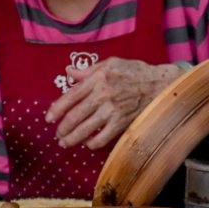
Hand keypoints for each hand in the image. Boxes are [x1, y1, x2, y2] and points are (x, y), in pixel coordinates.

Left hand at [44, 57, 182, 149]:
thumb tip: (69, 71)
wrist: (159, 84)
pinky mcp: (121, 122)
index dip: (56, 110)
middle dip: (62, 128)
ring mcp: (112, 111)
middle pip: (74, 116)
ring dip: (72, 139)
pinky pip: (102, 138)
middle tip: (57, 134)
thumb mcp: (111, 63)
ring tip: (65, 143)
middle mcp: (102, 95)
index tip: (49, 118)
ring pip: (85, 130)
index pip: (70, 97)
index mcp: (97, 79)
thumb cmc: (135, 72)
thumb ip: (88, 70)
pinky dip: (92, 143)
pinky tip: (88, 144)